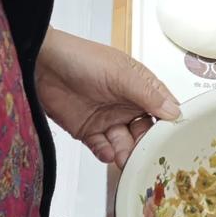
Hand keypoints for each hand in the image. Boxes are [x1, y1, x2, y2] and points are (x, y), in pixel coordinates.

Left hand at [35, 30, 179, 168]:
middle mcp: (125, 104)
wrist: (41, 65)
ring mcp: (107, 119)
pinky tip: (108, 152)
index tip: (174, 141)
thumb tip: (173, 111)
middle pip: (145, 132)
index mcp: (139, 87)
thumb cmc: (81, 58)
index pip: (162, 109)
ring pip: (124, 143)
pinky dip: (106, 153)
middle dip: (146, 146)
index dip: (169, 125)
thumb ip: (147, 94)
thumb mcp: (120, 73)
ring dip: (127, 153)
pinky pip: (102, 148)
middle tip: (148, 157)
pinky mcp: (87, 131)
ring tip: (126, 158)